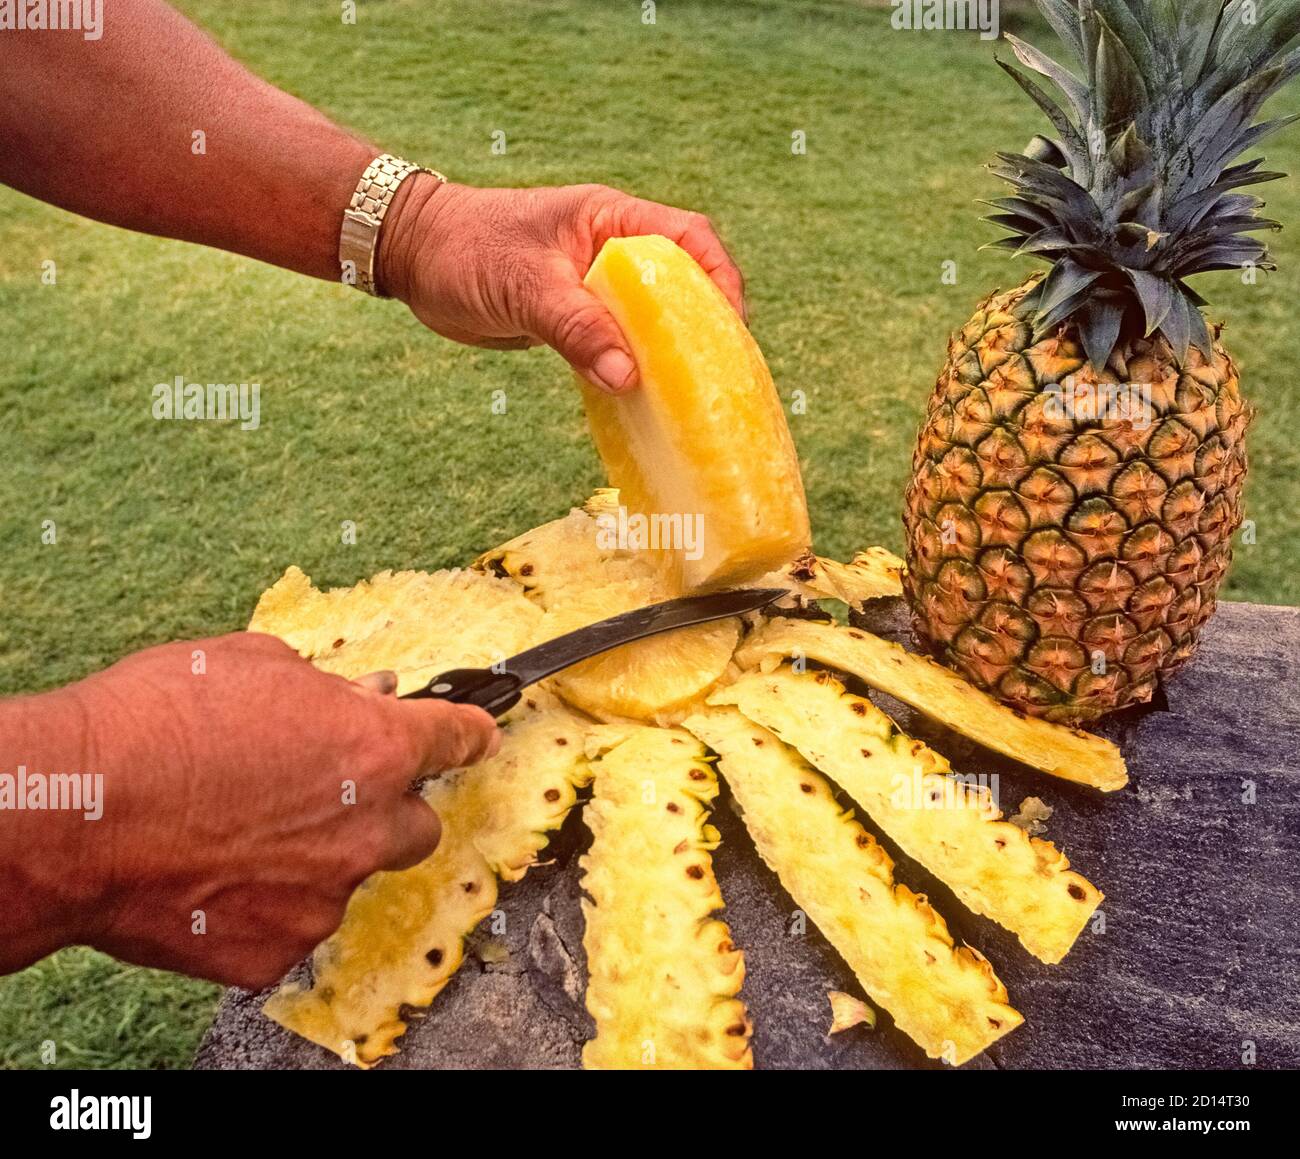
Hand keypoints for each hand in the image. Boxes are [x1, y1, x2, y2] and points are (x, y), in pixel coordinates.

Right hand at [66, 632, 498, 988]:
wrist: (71, 815)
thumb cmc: (152, 725)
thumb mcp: (250, 665)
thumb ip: (323, 688)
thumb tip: (362, 695)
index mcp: (373, 747)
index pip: (457, 739)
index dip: (470, 734)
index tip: (479, 736)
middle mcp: (366, 827)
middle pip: (416, 823)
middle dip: (383, 807)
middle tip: (324, 793)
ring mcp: (325, 895)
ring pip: (348, 876)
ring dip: (317, 856)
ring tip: (237, 832)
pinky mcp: (278, 948)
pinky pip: (292, 922)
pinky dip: (267, 903)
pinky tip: (215, 875)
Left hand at [379, 179, 745, 392]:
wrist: (413, 256)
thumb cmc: (466, 251)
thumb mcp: (525, 288)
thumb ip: (576, 328)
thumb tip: (627, 376)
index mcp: (611, 220)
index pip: (689, 239)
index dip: (719, 280)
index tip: (730, 329)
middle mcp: (612, 249)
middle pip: (682, 283)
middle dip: (703, 325)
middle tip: (718, 375)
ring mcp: (596, 284)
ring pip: (652, 318)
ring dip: (669, 353)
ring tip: (690, 395)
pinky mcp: (577, 317)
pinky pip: (620, 342)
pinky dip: (634, 367)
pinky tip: (642, 399)